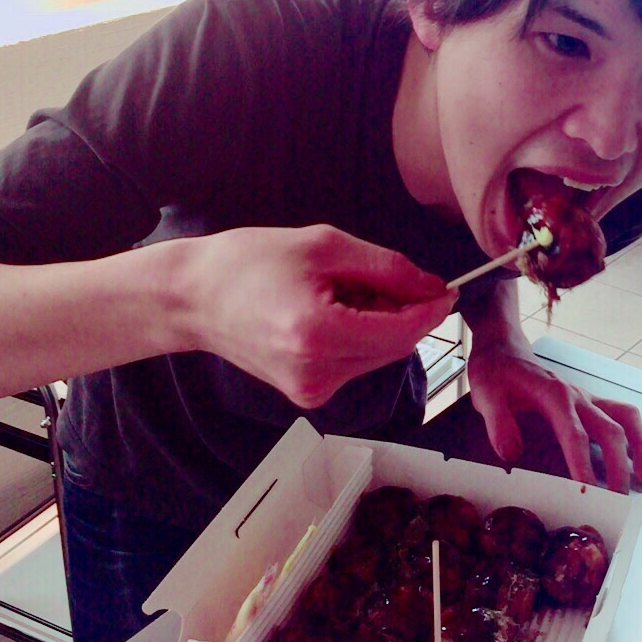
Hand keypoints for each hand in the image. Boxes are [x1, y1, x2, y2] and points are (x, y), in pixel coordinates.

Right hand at [179, 224, 455, 407]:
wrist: (193, 297)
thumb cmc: (249, 262)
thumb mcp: (325, 246)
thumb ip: (387, 268)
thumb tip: (433, 287)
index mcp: (318, 333)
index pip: (403, 331)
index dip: (432, 309)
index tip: (448, 288)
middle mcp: (317, 372)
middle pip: (396, 347)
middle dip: (405, 312)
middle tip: (382, 276)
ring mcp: (311, 390)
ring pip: (380, 356)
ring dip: (382, 323)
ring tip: (342, 290)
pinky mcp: (308, 394)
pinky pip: (357, 362)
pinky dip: (361, 335)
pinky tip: (332, 311)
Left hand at [465, 336, 641, 493]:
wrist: (503, 347)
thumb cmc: (496, 371)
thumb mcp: (486, 395)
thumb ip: (498, 423)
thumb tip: (511, 453)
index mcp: (553, 394)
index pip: (574, 433)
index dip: (582, 464)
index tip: (588, 491)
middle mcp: (577, 396)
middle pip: (609, 430)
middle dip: (618, 466)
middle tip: (616, 501)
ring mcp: (587, 398)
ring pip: (626, 418)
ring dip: (640, 448)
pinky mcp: (590, 403)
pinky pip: (623, 415)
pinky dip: (637, 436)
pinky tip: (638, 459)